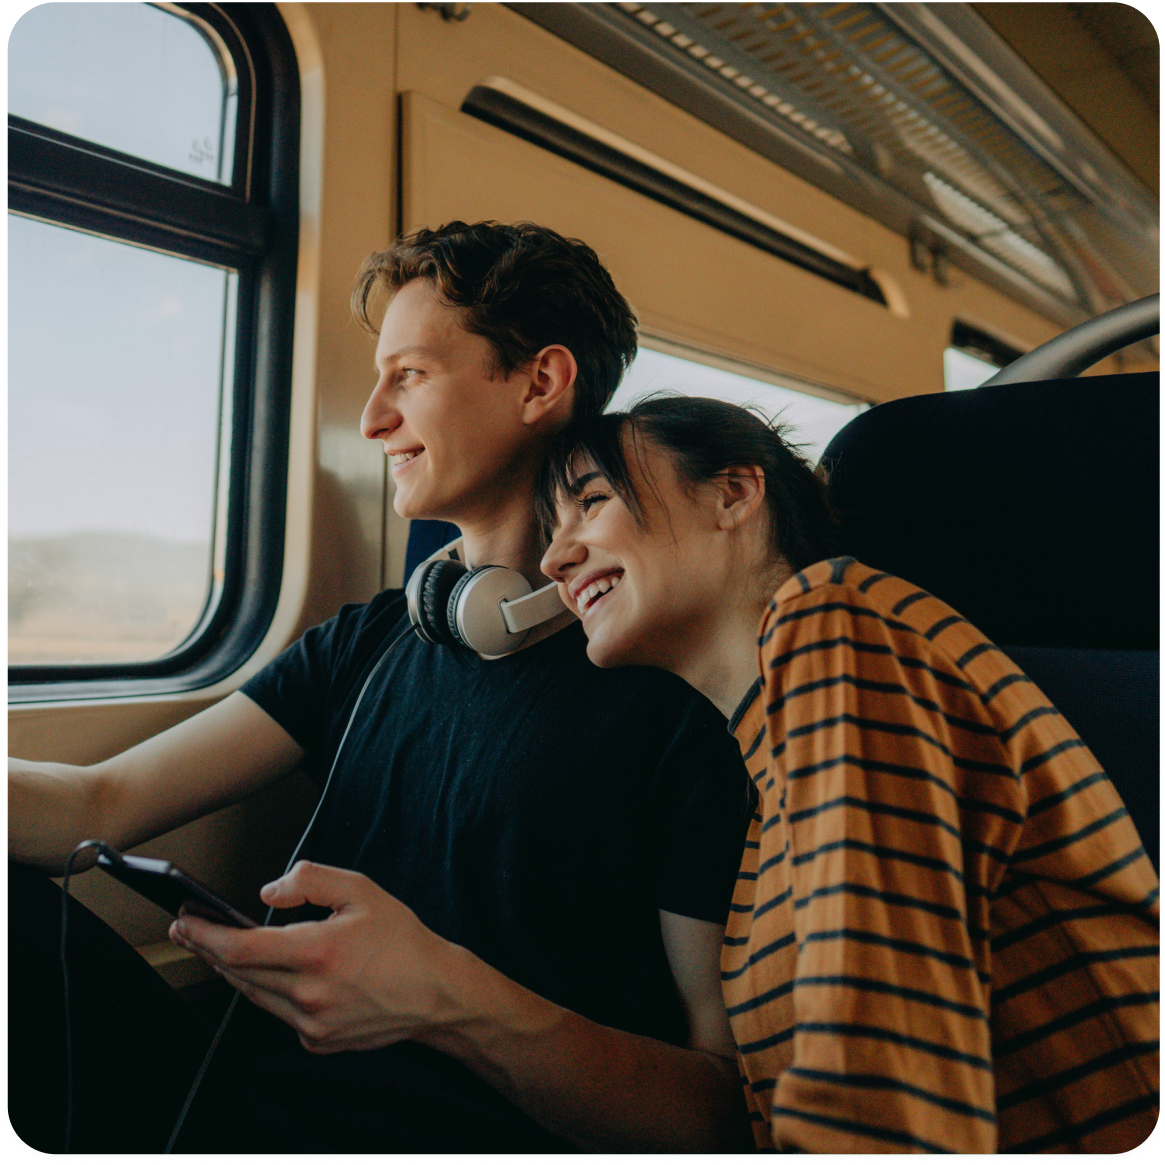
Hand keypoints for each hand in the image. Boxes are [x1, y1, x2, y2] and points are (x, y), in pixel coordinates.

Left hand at [169, 860, 459, 1052]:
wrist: (434, 993)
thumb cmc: (402, 940)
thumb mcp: (362, 890)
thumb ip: (310, 880)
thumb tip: (267, 892)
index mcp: (317, 952)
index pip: (240, 948)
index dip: (204, 935)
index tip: (184, 921)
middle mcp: (309, 993)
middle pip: (238, 973)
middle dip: (208, 949)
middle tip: (188, 930)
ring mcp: (311, 1022)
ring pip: (254, 994)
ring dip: (232, 970)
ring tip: (217, 948)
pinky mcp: (317, 1040)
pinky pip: (279, 1012)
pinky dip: (269, 991)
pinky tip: (271, 974)